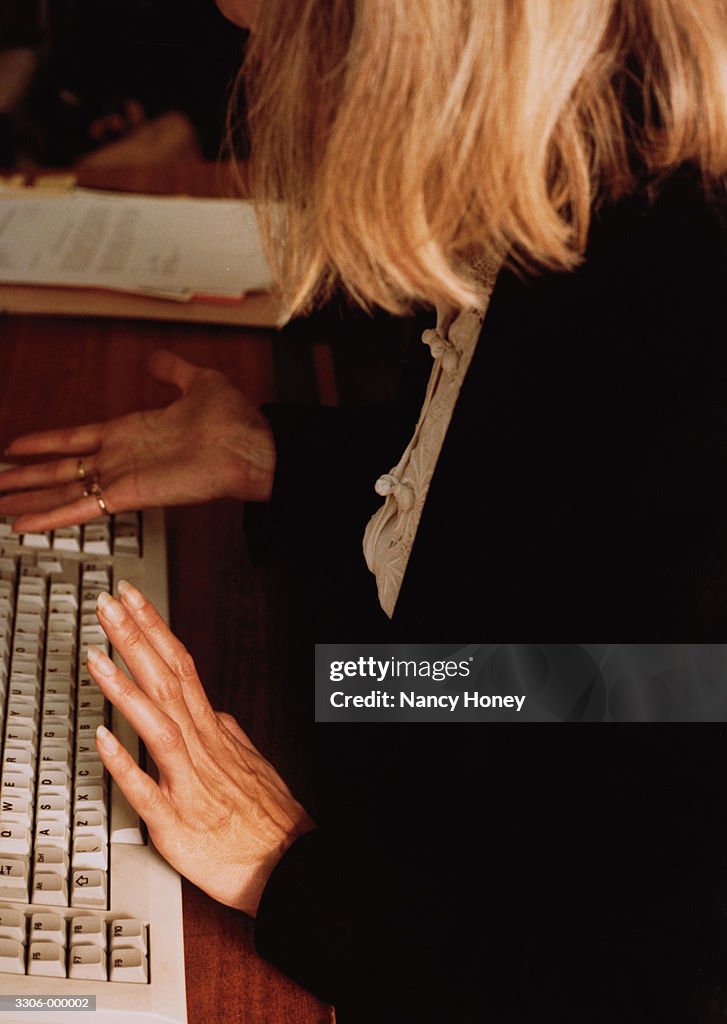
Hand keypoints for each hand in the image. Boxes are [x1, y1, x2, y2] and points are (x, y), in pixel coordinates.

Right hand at [0, 350, 275, 532]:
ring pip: (62, 491)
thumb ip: (173, 371)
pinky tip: (22, 524)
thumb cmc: (234, 420)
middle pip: (60, 470)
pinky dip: (50, 516)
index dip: (45, 444)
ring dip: (27, 499)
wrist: (253, 445)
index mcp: (132, 432)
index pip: (76, 439)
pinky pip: (81, 508)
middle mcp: (122, 457)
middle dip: (25, 479)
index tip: (16, 449)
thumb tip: (156, 359)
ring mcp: (122, 477)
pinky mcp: (128, 496)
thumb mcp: (199, 383)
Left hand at [88, 580, 313, 915]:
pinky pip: (148, 791)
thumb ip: (231, 736)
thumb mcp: (254, 766)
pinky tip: (102, 740)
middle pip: (167, 683)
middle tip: (108, 603)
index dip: (156, 631)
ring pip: (158, 726)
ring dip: (126, 689)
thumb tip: (216, 711)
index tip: (133, 601)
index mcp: (215, 734)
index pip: (182, 668)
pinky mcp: (177, 824)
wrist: (291, 870)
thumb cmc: (271, 822)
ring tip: (98, 655)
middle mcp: (202, 751)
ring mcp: (189, 784)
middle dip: (135, 640)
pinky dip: (125, 764)